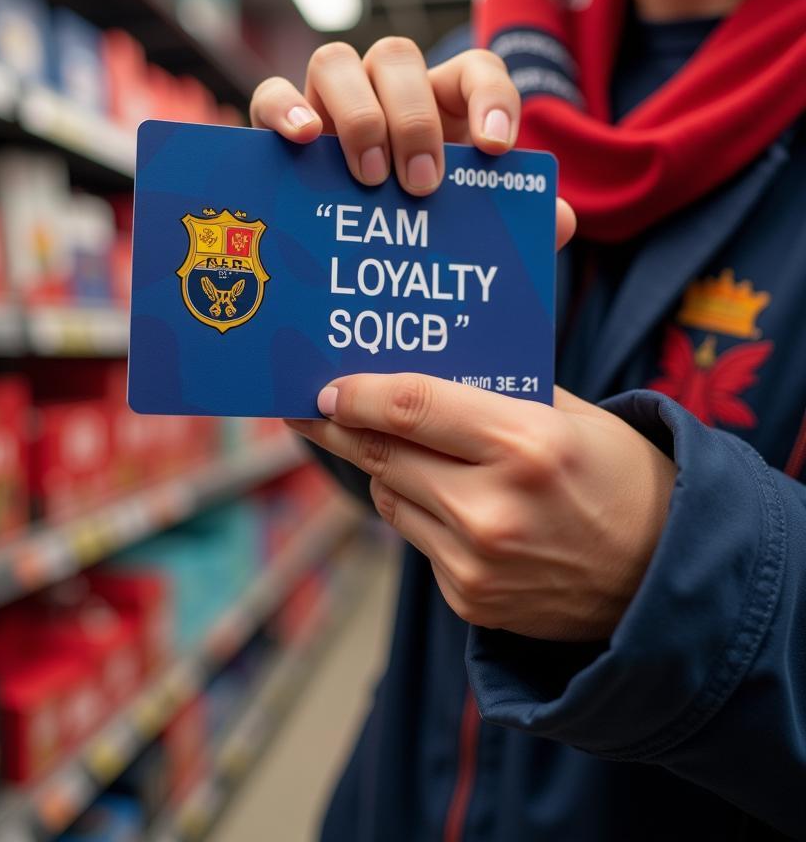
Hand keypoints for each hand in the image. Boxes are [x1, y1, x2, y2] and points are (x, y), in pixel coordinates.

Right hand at [250, 38, 575, 245]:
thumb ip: (512, 214)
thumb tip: (555, 220)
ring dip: (356, 115)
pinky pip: (271, 94)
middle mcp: (386, 90)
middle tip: (423, 185)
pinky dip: (283, 108)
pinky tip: (303, 139)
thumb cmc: (420, 224)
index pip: (474, 70)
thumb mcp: (467, 221)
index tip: (496, 150)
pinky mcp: (284, 121)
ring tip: (370, 176)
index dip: (491, 99)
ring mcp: (331, 102)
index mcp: (442, 103)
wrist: (358, 248)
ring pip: (335, 62)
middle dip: (413, 119)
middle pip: (397, 56)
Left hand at [289, 376, 675, 640]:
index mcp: (527, 445)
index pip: (411, 406)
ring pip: (389, 495)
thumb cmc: (621, 478)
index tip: (324, 387)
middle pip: (383, 454)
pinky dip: (421, 511)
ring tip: (401, 448)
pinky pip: (416, 537)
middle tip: (306, 410)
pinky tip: (455, 502)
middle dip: (337, 428)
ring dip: (385, 468)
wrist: (664, 579)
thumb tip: (415, 370)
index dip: (356, 393)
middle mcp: (494, 509)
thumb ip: (496, 391)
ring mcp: (477, 563)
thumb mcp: (574, 415)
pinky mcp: (469, 599)